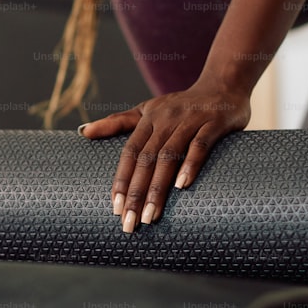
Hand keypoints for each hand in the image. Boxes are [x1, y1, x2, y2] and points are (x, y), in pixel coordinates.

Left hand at [80, 79, 251, 232]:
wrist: (224, 85)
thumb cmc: (181, 104)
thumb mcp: (147, 109)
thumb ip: (118, 122)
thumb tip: (83, 132)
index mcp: (149, 119)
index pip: (130, 153)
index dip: (121, 179)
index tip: (115, 208)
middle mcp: (167, 119)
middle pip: (146, 159)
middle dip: (136, 193)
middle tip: (129, 223)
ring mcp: (190, 120)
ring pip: (169, 156)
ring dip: (158, 188)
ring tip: (150, 216)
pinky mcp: (214, 123)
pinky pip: (200, 145)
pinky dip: (190, 164)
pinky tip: (182, 187)